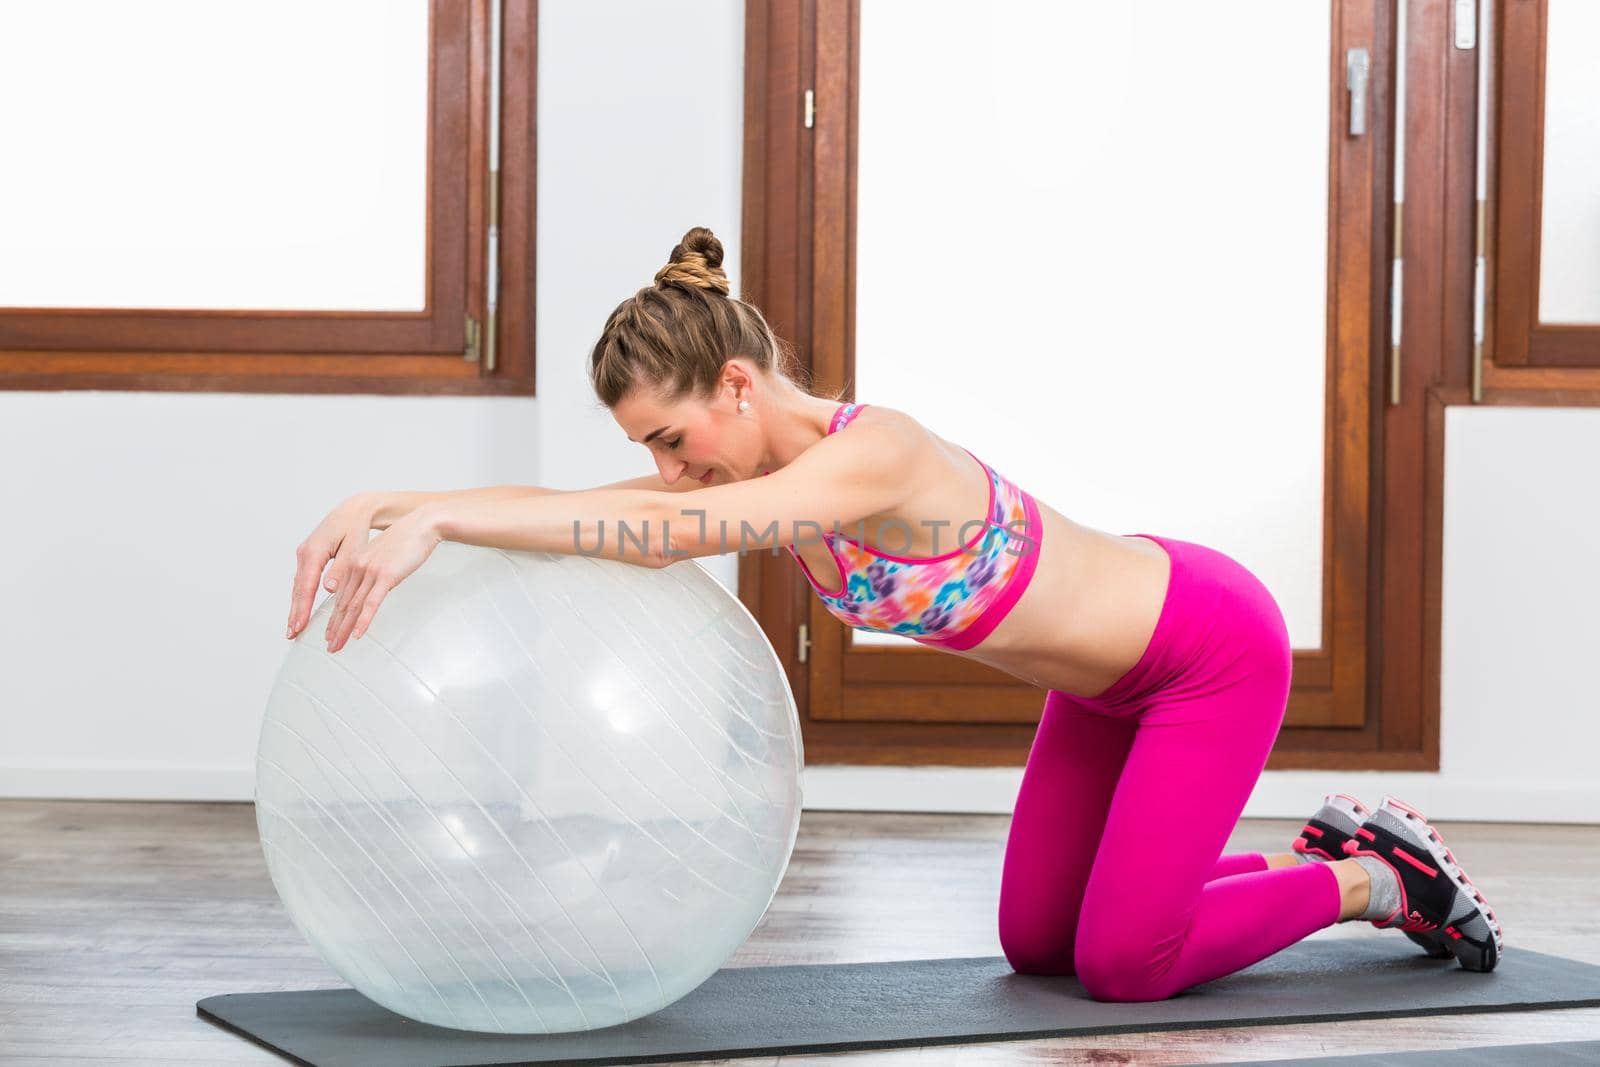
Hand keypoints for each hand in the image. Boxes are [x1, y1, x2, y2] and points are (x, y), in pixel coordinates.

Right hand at [287, 493, 380, 639]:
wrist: (354, 509)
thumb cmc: (356, 526)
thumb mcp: (353, 547)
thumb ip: (341, 568)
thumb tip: (329, 589)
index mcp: (315, 551)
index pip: (306, 585)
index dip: (302, 608)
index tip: (299, 625)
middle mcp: (305, 552)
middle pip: (298, 588)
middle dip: (295, 612)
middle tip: (292, 633)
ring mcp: (305, 554)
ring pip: (299, 585)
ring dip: (296, 606)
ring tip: (294, 627)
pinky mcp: (309, 556)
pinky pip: (303, 580)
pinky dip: (301, 596)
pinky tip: (301, 609)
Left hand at [322, 508, 443, 652]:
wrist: (421, 525)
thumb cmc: (406, 540)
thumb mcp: (383, 556)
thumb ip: (372, 570)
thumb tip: (371, 586)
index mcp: (355, 563)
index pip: (341, 596)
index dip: (334, 617)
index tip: (330, 632)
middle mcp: (358, 568)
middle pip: (343, 604)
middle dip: (335, 628)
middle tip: (330, 646)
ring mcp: (370, 572)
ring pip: (354, 606)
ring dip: (344, 629)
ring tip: (338, 645)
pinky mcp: (386, 576)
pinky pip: (372, 603)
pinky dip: (363, 620)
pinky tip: (357, 634)